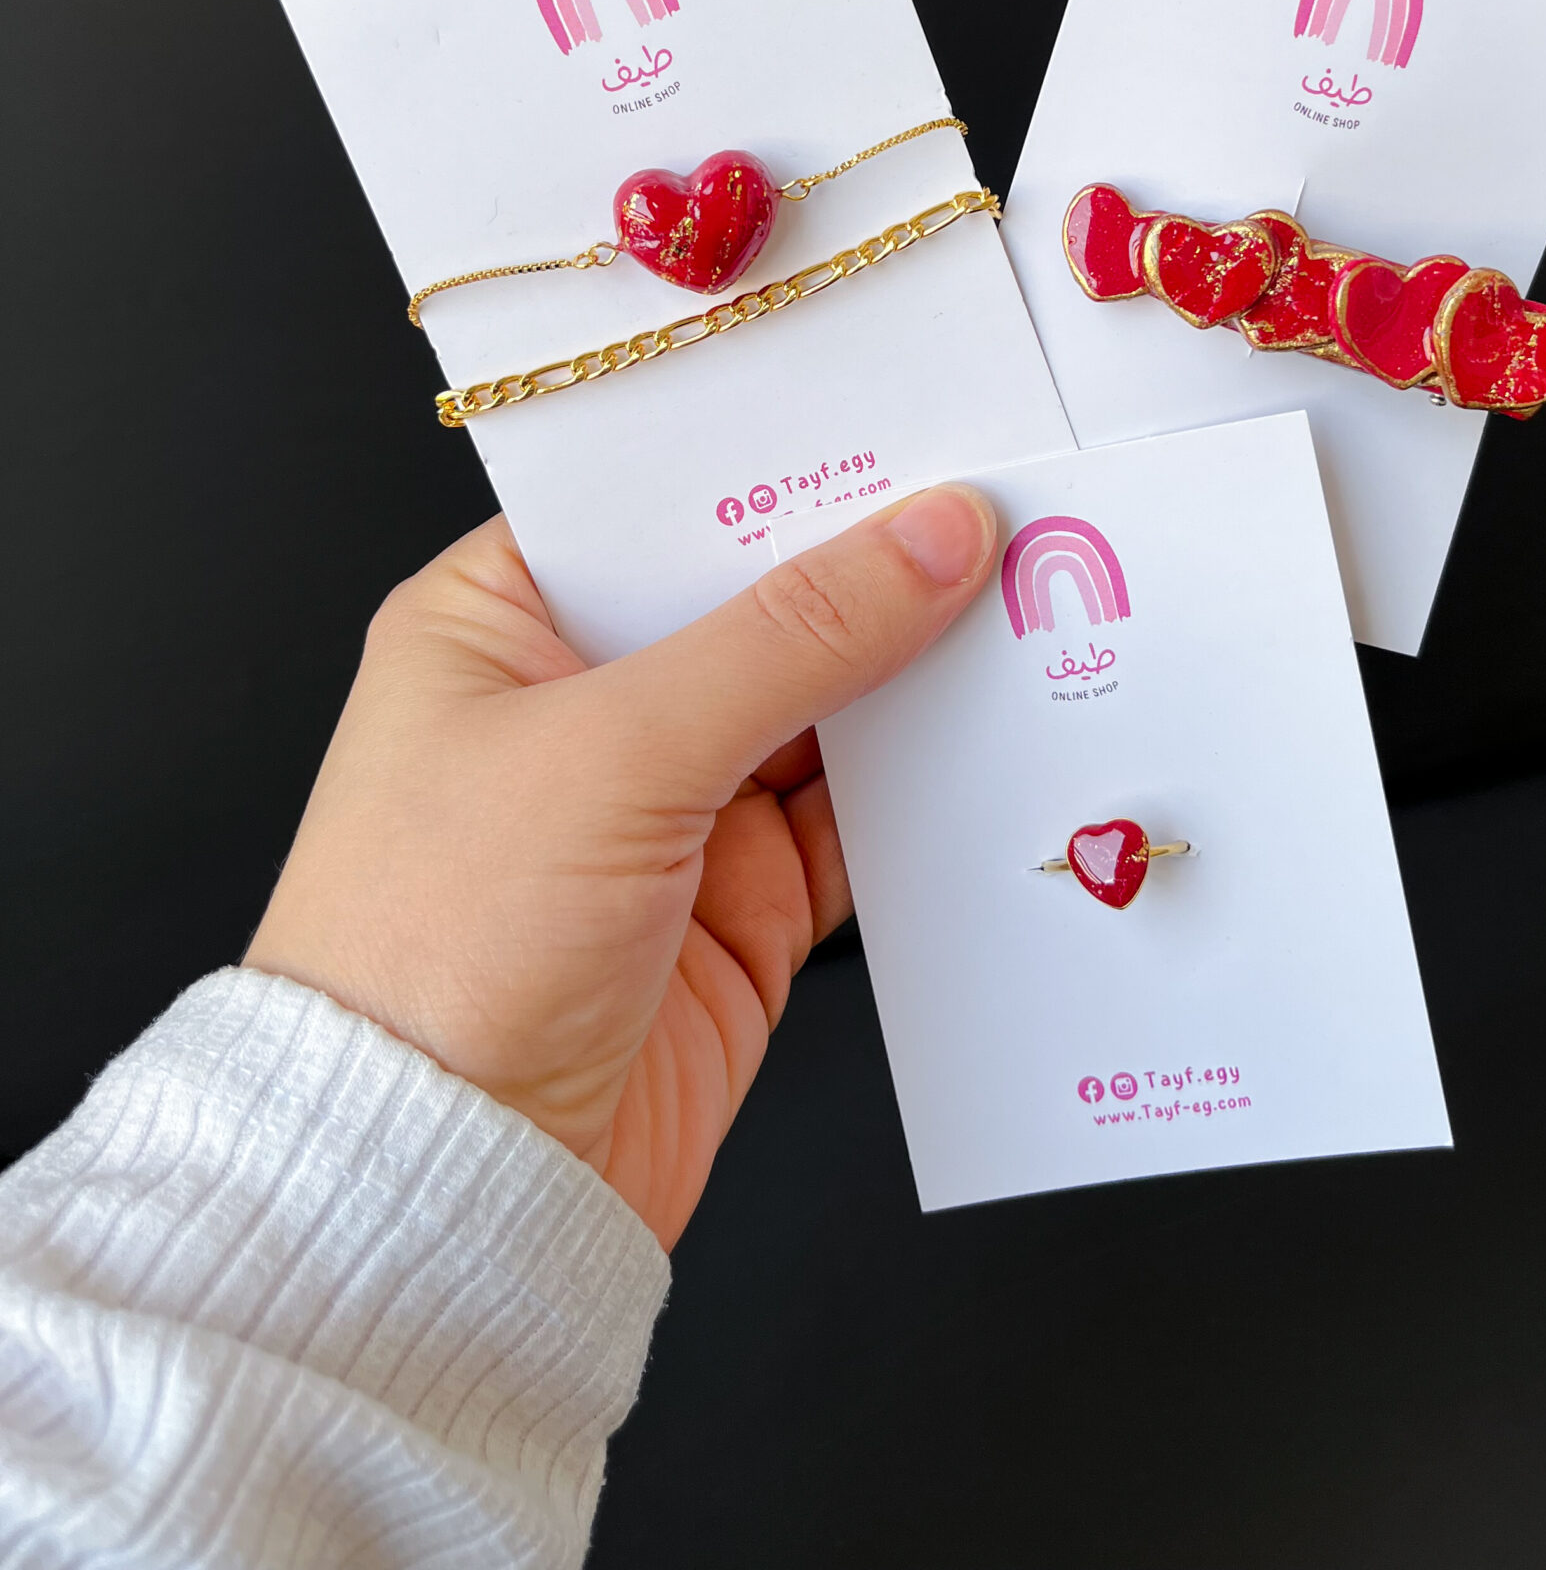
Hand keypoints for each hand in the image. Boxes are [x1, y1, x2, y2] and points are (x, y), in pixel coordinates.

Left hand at [245, 486, 995, 1247]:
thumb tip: (931, 534)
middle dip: (871, 563)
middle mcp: (580, 704)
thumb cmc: (439, 955)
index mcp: (497, 624)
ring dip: (916, 671)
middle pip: (753, 598)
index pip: (659, 504)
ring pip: (822, 706)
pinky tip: (999, 730)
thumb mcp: (616, 753)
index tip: (907, 418)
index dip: (782, 464)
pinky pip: (857, 818)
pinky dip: (927, 783)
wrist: (438, 1198)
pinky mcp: (738, 907)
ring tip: (1034, 597)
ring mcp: (666, 809)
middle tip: (1001, 496)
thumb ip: (791, 635)